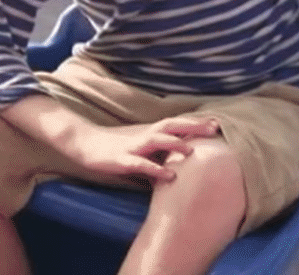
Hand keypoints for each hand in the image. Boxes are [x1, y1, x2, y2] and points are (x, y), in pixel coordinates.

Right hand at [65, 116, 220, 182]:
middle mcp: (143, 136)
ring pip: (156, 141)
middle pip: (171, 126)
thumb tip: (181, 155)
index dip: (195, 123)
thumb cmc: (112, 144)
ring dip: (174, 144)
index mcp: (148, 132)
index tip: (217, 123)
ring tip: (192, 152)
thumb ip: (158, 147)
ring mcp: (132, 147)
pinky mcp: (120, 159)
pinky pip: (140, 164)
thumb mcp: (138, 142)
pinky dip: (155, 169)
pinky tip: (168, 176)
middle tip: (213, 128)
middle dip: (192, 127)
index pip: (175, 123)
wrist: (81, 141)